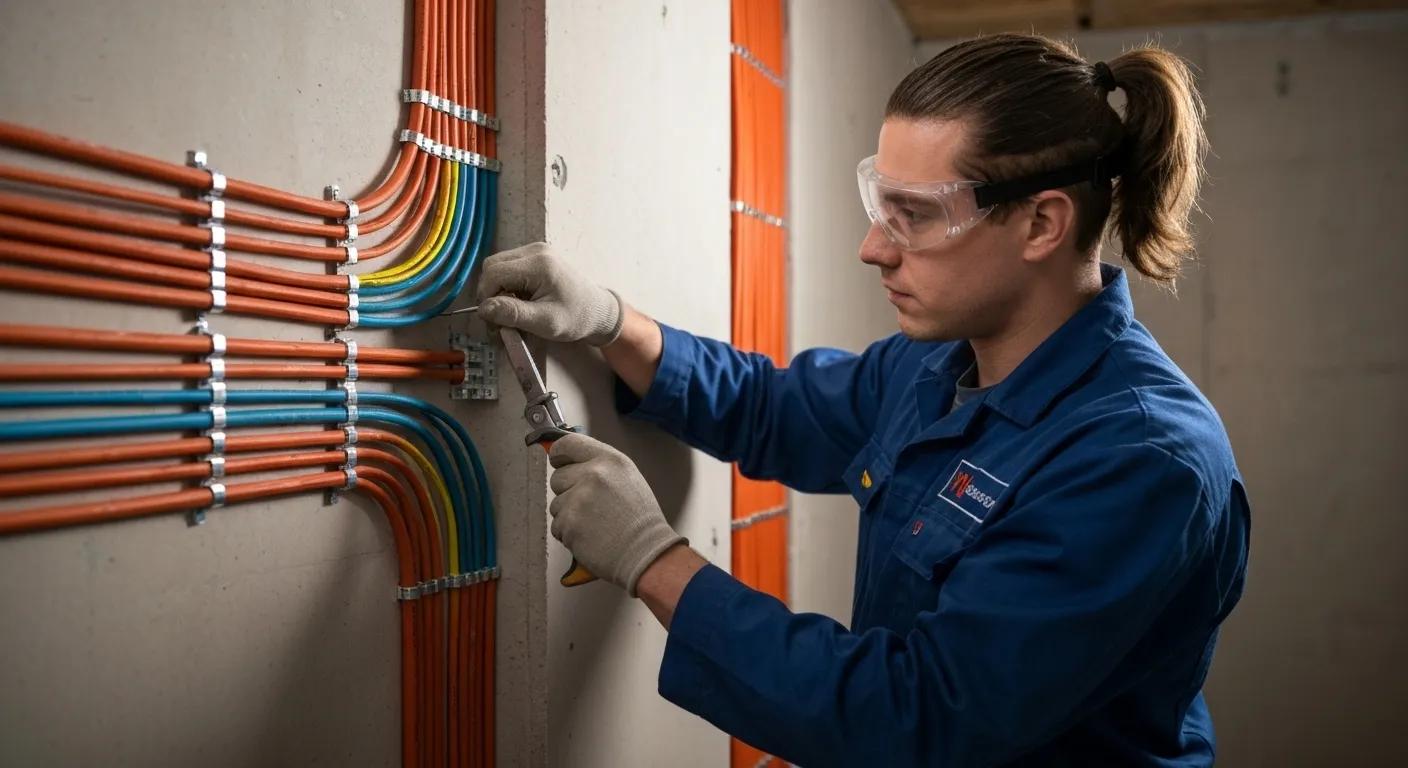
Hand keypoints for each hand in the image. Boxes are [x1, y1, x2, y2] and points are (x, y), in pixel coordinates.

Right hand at [476, 242, 624, 345]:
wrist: (597, 310)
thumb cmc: (576, 318)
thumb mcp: (544, 322)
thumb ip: (513, 314)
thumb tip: (484, 309)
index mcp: (539, 264)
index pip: (494, 272)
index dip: (487, 296)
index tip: (494, 319)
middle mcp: (536, 250)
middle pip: (492, 266)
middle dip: (491, 293)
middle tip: (500, 318)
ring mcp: (536, 250)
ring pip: (498, 266)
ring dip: (498, 290)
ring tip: (511, 311)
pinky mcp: (537, 256)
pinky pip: (509, 267)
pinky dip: (508, 285)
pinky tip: (520, 301)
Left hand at [548, 433, 685, 595]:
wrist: (645, 552)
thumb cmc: (640, 520)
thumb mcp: (627, 478)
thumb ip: (600, 466)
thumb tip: (570, 462)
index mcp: (609, 460)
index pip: (567, 444)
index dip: (559, 455)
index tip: (559, 463)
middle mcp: (592, 474)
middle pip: (557, 477)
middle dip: (568, 492)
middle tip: (591, 506)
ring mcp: (579, 499)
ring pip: (556, 504)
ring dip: (569, 516)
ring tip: (594, 523)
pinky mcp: (569, 523)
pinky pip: (557, 526)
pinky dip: (569, 534)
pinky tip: (590, 536)